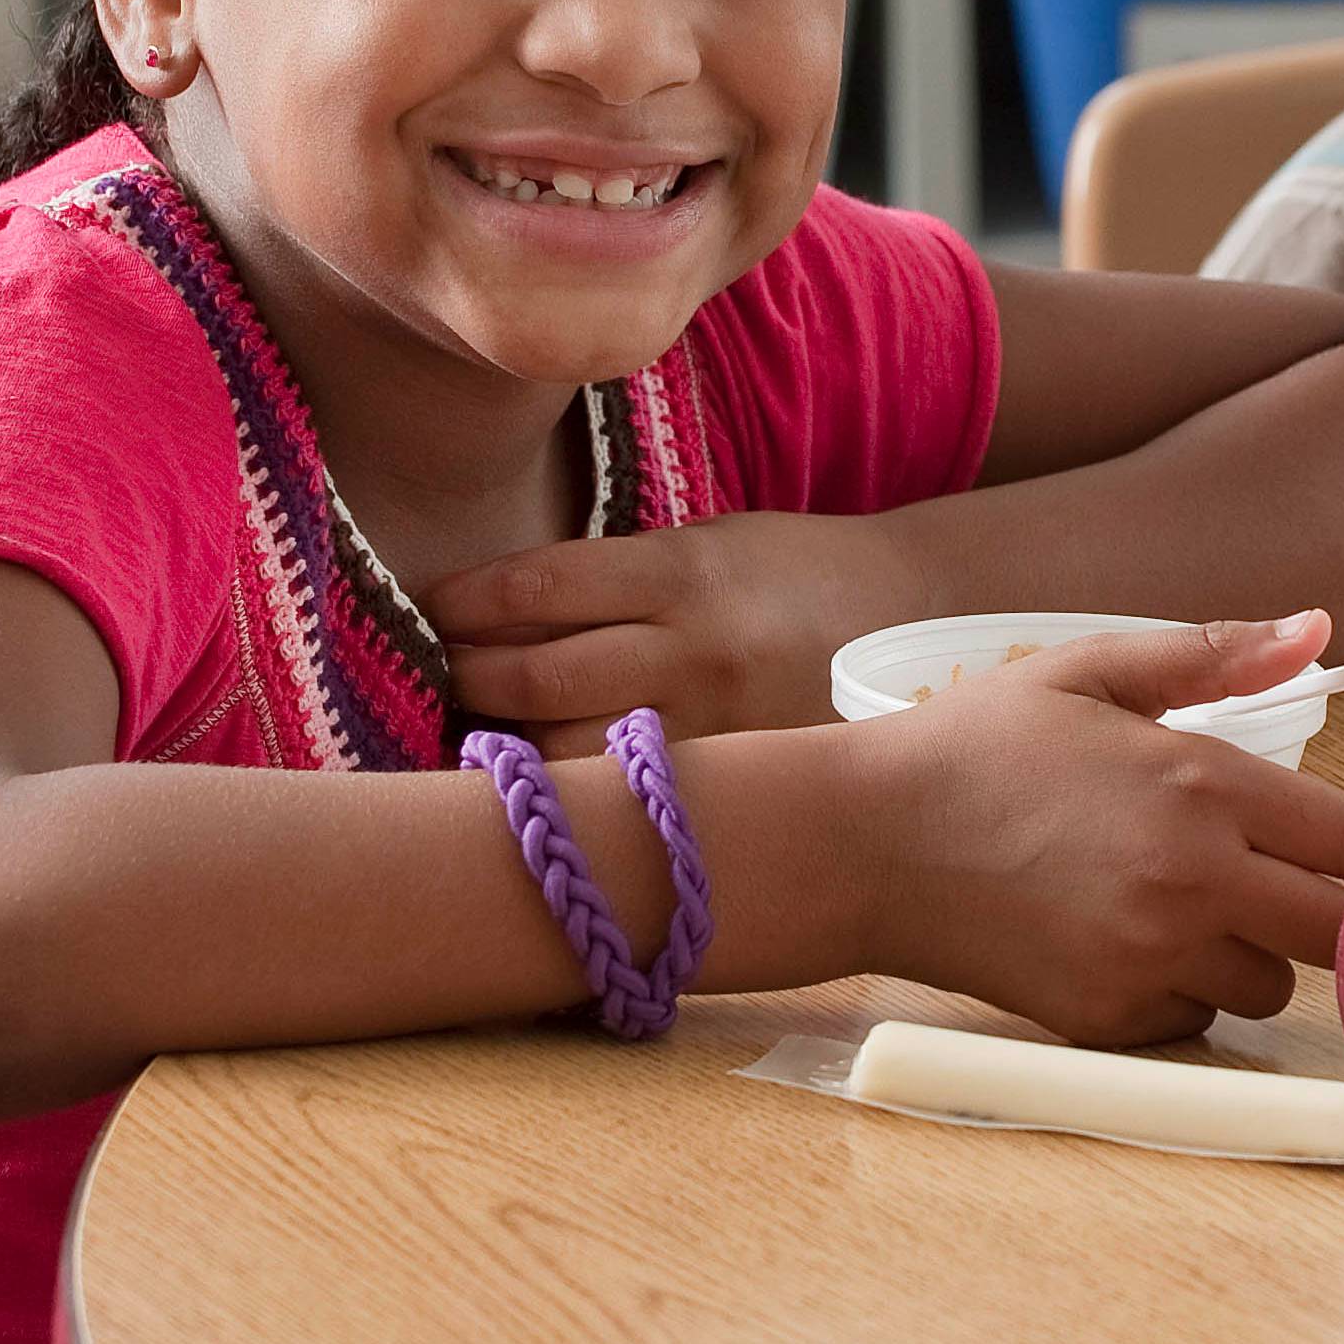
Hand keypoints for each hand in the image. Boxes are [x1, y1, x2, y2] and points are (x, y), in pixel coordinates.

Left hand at [429, 510, 900, 749]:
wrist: (916, 620)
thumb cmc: (794, 572)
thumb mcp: (708, 544)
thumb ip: (617, 579)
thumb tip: (500, 614)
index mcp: (683, 573)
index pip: (541, 588)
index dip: (468, 603)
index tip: (427, 608)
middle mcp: (694, 652)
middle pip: (540, 678)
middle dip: (469, 676)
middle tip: (437, 672)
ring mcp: (715, 728)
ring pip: (572, 756)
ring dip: (509, 746)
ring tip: (482, 732)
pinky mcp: (733, 780)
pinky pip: (629, 798)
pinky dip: (577, 791)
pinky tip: (546, 784)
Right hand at [853, 613, 1343, 1046]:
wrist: (866, 841)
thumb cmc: (977, 744)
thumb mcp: (1090, 671)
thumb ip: (1213, 654)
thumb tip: (1319, 629)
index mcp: (1203, 785)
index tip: (1329, 841)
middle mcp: (1193, 880)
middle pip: (1334, 931)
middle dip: (1324, 910)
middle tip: (1275, 883)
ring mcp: (1152, 959)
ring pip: (1269, 986)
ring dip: (1250, 954)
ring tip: (1182, 905)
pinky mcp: (1110, 1020)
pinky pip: (1195, 1021)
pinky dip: (1180, 992)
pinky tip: (1125, 942)